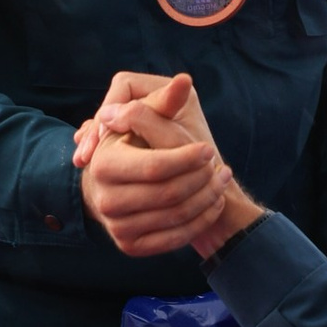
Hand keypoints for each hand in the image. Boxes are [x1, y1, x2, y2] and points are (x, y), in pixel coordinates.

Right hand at [76, 70, 240, 258]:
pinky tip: (213, 204)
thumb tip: (185, 80)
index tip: (208, 150)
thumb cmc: (139, 143)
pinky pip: (172, 239)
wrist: (125, 185)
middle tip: (221, 168)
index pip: (155, 167)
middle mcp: (104, 199)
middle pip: (168, 194)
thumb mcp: (149, 119)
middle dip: (201, 180)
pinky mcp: (129, 246)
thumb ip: (165, 102)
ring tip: (222, 181)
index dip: (185, 158)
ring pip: (174, 217)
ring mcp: (116, 227)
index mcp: (104, 164)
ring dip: (206, 199)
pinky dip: (200, 221)